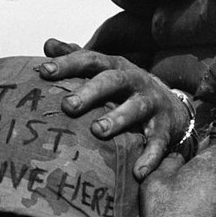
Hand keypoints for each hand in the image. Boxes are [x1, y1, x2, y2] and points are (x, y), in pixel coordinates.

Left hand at [40, 39, 189, 180]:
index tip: (44, 72)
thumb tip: (47, 44)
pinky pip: (157, 143)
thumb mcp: (104, 72)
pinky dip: (149, 157)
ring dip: (118, 118)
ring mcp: (151, 103)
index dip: (67, 64)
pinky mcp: (164, 128)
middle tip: (68, 106)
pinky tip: (138, 173)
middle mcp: (134, 81)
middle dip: (90, 91)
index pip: (89, 60)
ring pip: (136, 108)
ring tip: (98, 131)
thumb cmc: (125, 91)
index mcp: (114, 68)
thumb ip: (77, 58)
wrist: (171, 108)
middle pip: (112, 81)